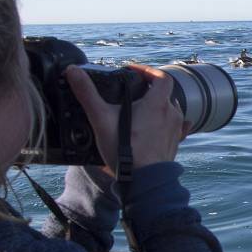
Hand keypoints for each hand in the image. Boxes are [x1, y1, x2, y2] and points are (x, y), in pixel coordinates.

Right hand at [65, 64, 190, 176]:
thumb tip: (73, 71)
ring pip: (171, 110)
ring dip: (159, 106)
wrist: (146, 181)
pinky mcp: (175, 144)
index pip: (161, 77)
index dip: (148, 71)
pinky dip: (170, 123)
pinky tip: (165, 125)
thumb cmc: (127, 150)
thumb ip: (87, 94)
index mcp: (157, 103)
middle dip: (150, 90)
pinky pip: (178, 128)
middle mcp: (172, 114)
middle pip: (165, 94)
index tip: (133, 72)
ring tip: (141, 110)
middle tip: (133, 92)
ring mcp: (175, 130)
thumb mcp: (101, 119)